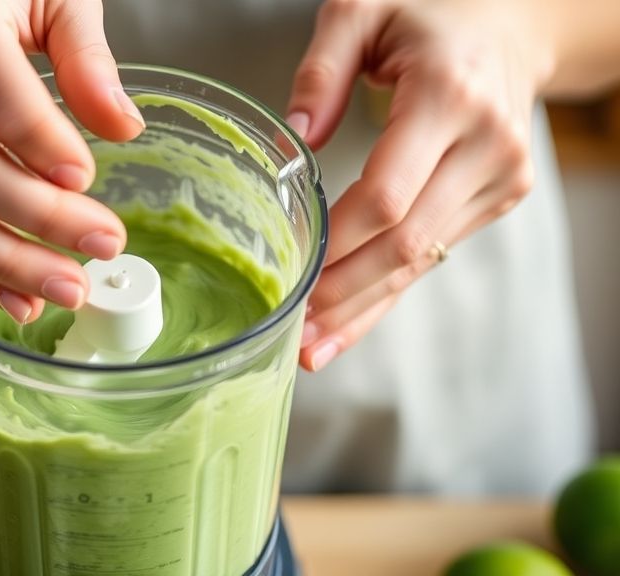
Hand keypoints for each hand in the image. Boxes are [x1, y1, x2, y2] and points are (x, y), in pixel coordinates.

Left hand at [285, 0, 555, 370]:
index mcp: (448, 97)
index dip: (339, 243)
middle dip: (347, 293)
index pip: (388, 193)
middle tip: (297, 335)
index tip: (294, 275)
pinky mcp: (498, 196)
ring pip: (423, 260)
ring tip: (314, 347)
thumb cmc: (429, 14)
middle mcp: (485, 145)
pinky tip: (351, 320)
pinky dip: (389, 288)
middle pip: (407, 241)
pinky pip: (434, 254)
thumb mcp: (363, 10)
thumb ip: (323, 68)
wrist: (512, 24)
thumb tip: (294, 139)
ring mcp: (499, 176)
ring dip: (365, 306)